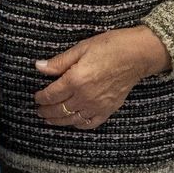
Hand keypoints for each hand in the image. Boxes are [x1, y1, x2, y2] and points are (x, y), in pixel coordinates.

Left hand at [33, 27, 169, 130]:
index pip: (51, 95)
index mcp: (76, 80)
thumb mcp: (81, 48)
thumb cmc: (110, 47)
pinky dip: (79, 125)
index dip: (41, 98)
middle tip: (39, 111)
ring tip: (50, 119)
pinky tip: (73, 122)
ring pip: (72, 119)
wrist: (137, 55)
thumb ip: (59, 62)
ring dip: (59, 121)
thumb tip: (39, 66)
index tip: (36, 97)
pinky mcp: (108, 109)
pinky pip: (90, 123)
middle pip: (59, 109)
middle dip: (46, 111)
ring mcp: (97, 105)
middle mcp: (85, 96)